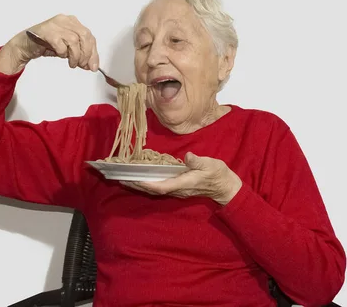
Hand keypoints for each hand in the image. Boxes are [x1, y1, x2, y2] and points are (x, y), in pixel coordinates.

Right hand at [7, 14, 99, 70]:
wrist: (25, 45)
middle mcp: (65, 20)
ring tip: (72, 63)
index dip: (93, 53)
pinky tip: (61, 55)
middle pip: (85, 36)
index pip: (89, 36)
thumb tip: (90, 65)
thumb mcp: (67, 49)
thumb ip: (79, 54)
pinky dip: (63, 53)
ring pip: (74, 40)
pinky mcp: (47, 32)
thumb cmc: (45, 44)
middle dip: (87, 54)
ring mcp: (56, 25)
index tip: (93, 66)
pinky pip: (61, 44)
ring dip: (75, 56)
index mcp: (72, 22)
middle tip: (83, 65)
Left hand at [120, 152, 242, 204]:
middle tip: (121, 179)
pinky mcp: (178, 188)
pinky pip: (159, 187)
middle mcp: (178, 190)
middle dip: (137, 185)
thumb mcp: (210, 164)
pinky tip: (141, 178)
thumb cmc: (218, 174)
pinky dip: (148, 183)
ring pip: (155, 189)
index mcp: (184, 183)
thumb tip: (187, 156)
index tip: (134, 180)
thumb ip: (197, 161)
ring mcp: (178, 190)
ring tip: (125, 179)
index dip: (147, 184)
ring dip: (140, 185)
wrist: (226, 187)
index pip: (161, 186)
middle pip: (153, 190)